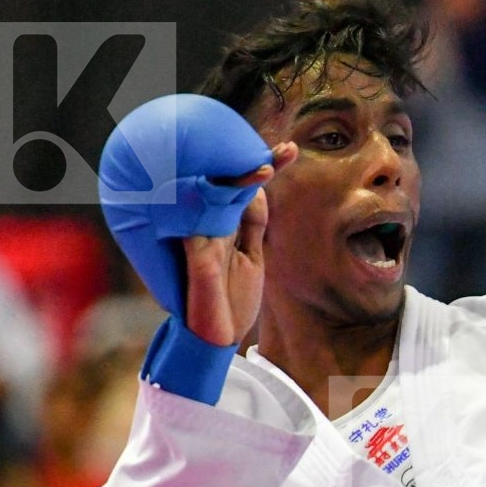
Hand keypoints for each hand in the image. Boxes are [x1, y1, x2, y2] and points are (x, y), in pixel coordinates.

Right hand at [182, 142, 296, 346]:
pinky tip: (247, 189)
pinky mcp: (196, 252)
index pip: (243, 190)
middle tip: (288, 149)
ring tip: (271, 168)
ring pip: (218, 195)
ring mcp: (202, 236)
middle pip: (231, 184)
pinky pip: (206, 220)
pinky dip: (224, 203)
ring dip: (244, 179)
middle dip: (257, 163)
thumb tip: (258, 192)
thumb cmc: (232, 298)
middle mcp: (210, 224)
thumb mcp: (252, 258)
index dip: (263, 169)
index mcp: (224, 225)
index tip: (289, 151)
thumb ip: (252, 225)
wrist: (216, 337)